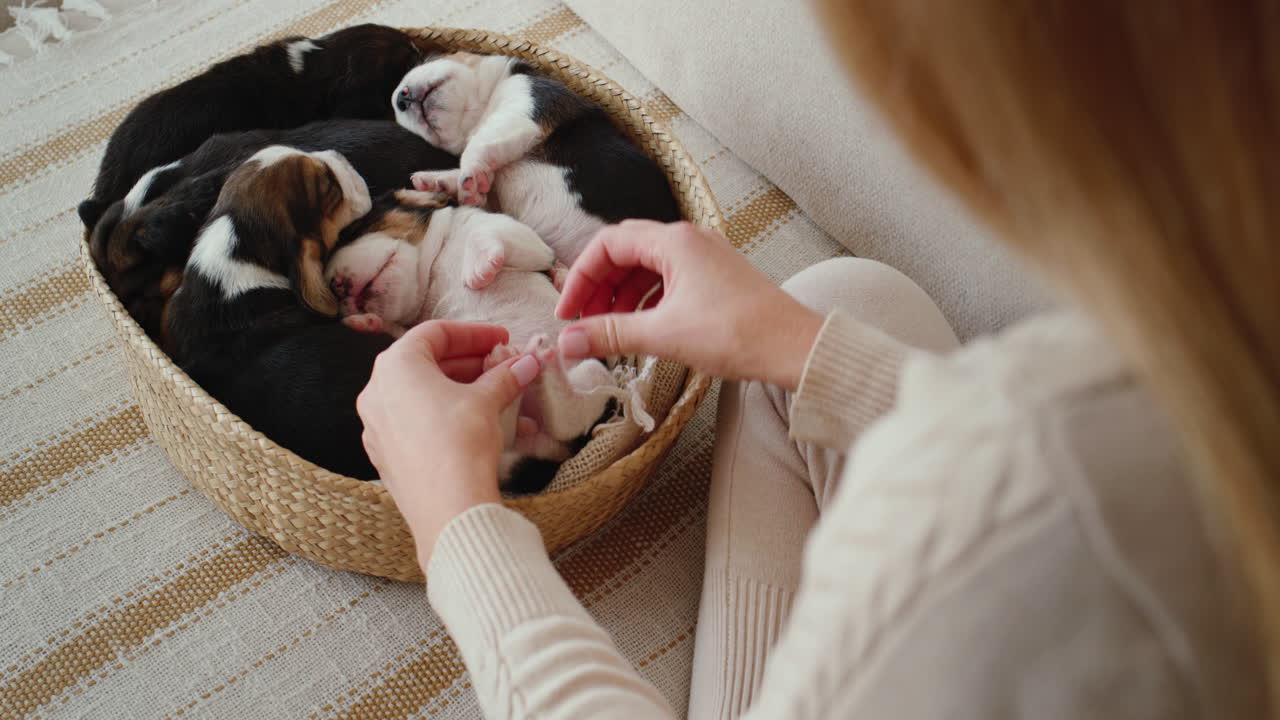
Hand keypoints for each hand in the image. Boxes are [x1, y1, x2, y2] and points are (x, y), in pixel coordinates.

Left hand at [356, 321, 541, 564]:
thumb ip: (505, 376)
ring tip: (500, 398)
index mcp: (395, 367)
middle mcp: (376, 392)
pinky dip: (447, 417)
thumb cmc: (460, 444)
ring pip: (423, 396)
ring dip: (462, 392)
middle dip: (471, 364)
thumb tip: (527, 362)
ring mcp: (377, 426)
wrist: (448, 510)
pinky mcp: (386, 455)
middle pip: (427, 364)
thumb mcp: (487, 401)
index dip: (474, 333)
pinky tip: (480, 427)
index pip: (436, 333)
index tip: (502, 339)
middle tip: (503, 366)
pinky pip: (418, 423)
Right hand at [555, 220, 822, 388]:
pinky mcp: (717, 276)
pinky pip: (669, 278)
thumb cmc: (737, 334)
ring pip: (647, 266)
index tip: (568, 313)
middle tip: (582, 321)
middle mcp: (689, 239)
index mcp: (674, 241)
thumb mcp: (663, 335)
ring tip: (609, 329)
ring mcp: (705, 256)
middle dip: (598, 285)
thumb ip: (610, 334)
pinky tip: (642, 326)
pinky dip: (647, 299)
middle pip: (625, 251)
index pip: (608, 244)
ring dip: (621, 294)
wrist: (794, 348)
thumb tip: (567, 343)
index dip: (581, 278)